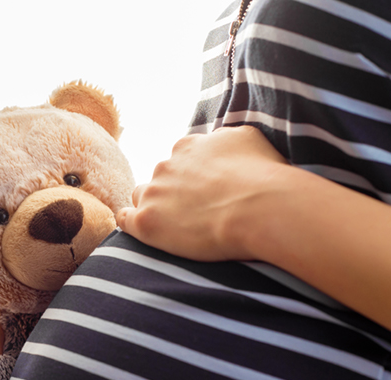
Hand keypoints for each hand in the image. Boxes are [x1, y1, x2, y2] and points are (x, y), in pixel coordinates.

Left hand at [116, 126, 287, 261]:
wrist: (260, 209)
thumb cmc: (265, 177)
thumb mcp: (249, 139)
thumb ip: (225, 139)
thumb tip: (220, 142)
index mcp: (188, 146)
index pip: (179, 161)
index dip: (190, 178)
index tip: (203, 193)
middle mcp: (166, 165)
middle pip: (160, 179)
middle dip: (172, 193)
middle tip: (194, 213)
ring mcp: (154, 193)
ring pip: (142, 197)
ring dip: (153, 207)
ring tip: (172, 225)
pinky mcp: (146, 222)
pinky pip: (125, 219)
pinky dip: (130, 222)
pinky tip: (139, 228)